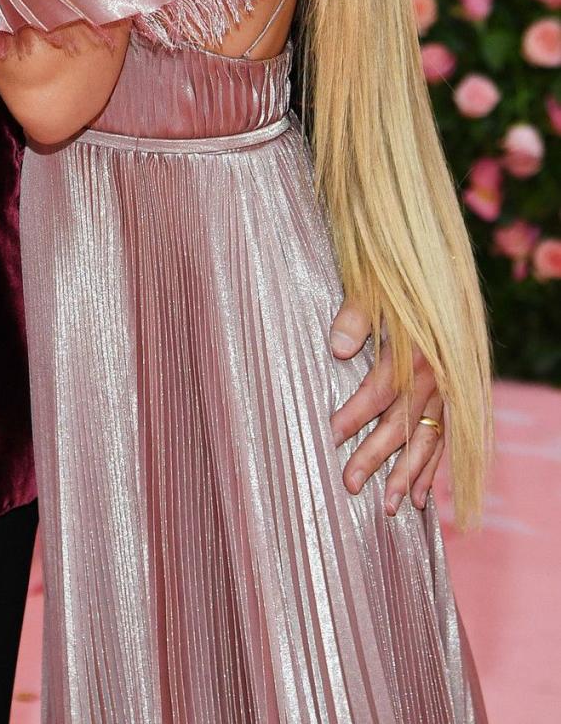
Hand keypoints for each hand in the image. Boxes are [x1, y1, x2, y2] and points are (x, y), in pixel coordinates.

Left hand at [329, 300, 445, 513]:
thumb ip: (356, 315)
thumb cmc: (394, 279)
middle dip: (375, 456)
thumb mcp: (373, 286)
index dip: (355, 415)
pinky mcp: (450, 397)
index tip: (329, 436)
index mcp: (414, 349)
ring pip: (427, 440)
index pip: (380, 391)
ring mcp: (446, 390)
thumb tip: (338, 348)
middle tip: (349, 484)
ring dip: (407, 474)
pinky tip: (420, 497)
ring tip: (390, 508)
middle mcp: (435, 375)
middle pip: (402, 424)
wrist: (435, 271)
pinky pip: (444, 439)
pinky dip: (432, 468)